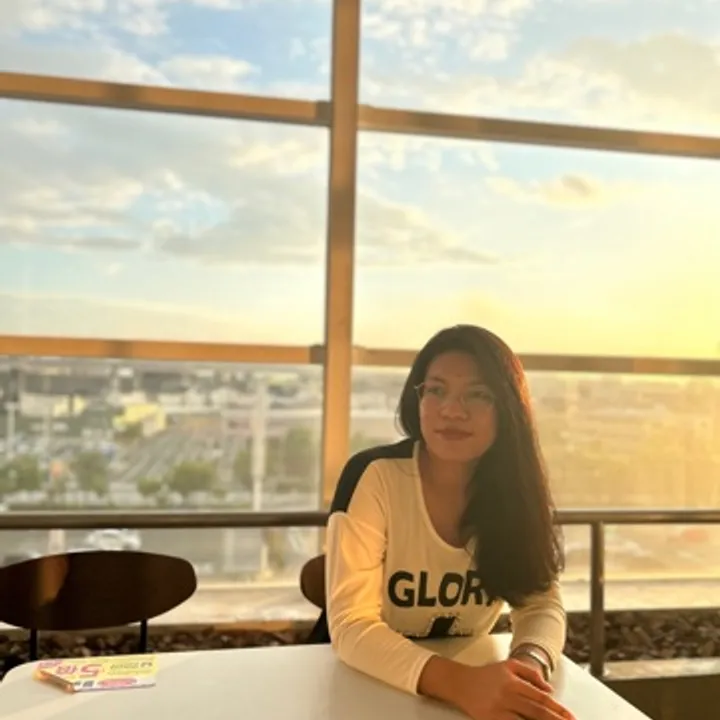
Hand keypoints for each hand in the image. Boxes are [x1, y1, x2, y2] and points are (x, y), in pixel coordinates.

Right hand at [452, 659, 575, 719]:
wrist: (460, 683)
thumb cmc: (487, 675)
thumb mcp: (508, 666)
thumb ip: (530, 674)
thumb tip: (550, 689)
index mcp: (513, 681)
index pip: (540, 698)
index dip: (557, 709)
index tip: (571, 717)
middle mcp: (507, 695)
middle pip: (537, 712)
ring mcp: (499, 710)